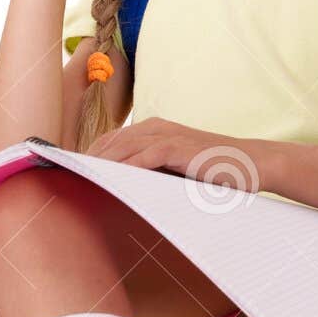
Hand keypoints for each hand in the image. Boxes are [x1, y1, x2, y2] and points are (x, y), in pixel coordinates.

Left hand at [84, 118, 262, 188]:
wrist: (251, 164)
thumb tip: (124, 189)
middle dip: (87, 159)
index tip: (71, 172)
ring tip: (80, 178)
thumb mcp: (176, 170)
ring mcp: (168, 135)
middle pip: (111, 141)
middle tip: (66, 177)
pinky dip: (127, 166)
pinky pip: (146, 155)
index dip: (90, 155)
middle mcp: (157, 127)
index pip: (112, 140)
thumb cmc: (214, 171)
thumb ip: (153, 172)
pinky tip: (111, 178)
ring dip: (100, 163)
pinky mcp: (179, 147)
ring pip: (123, 147)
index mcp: (154, 130)